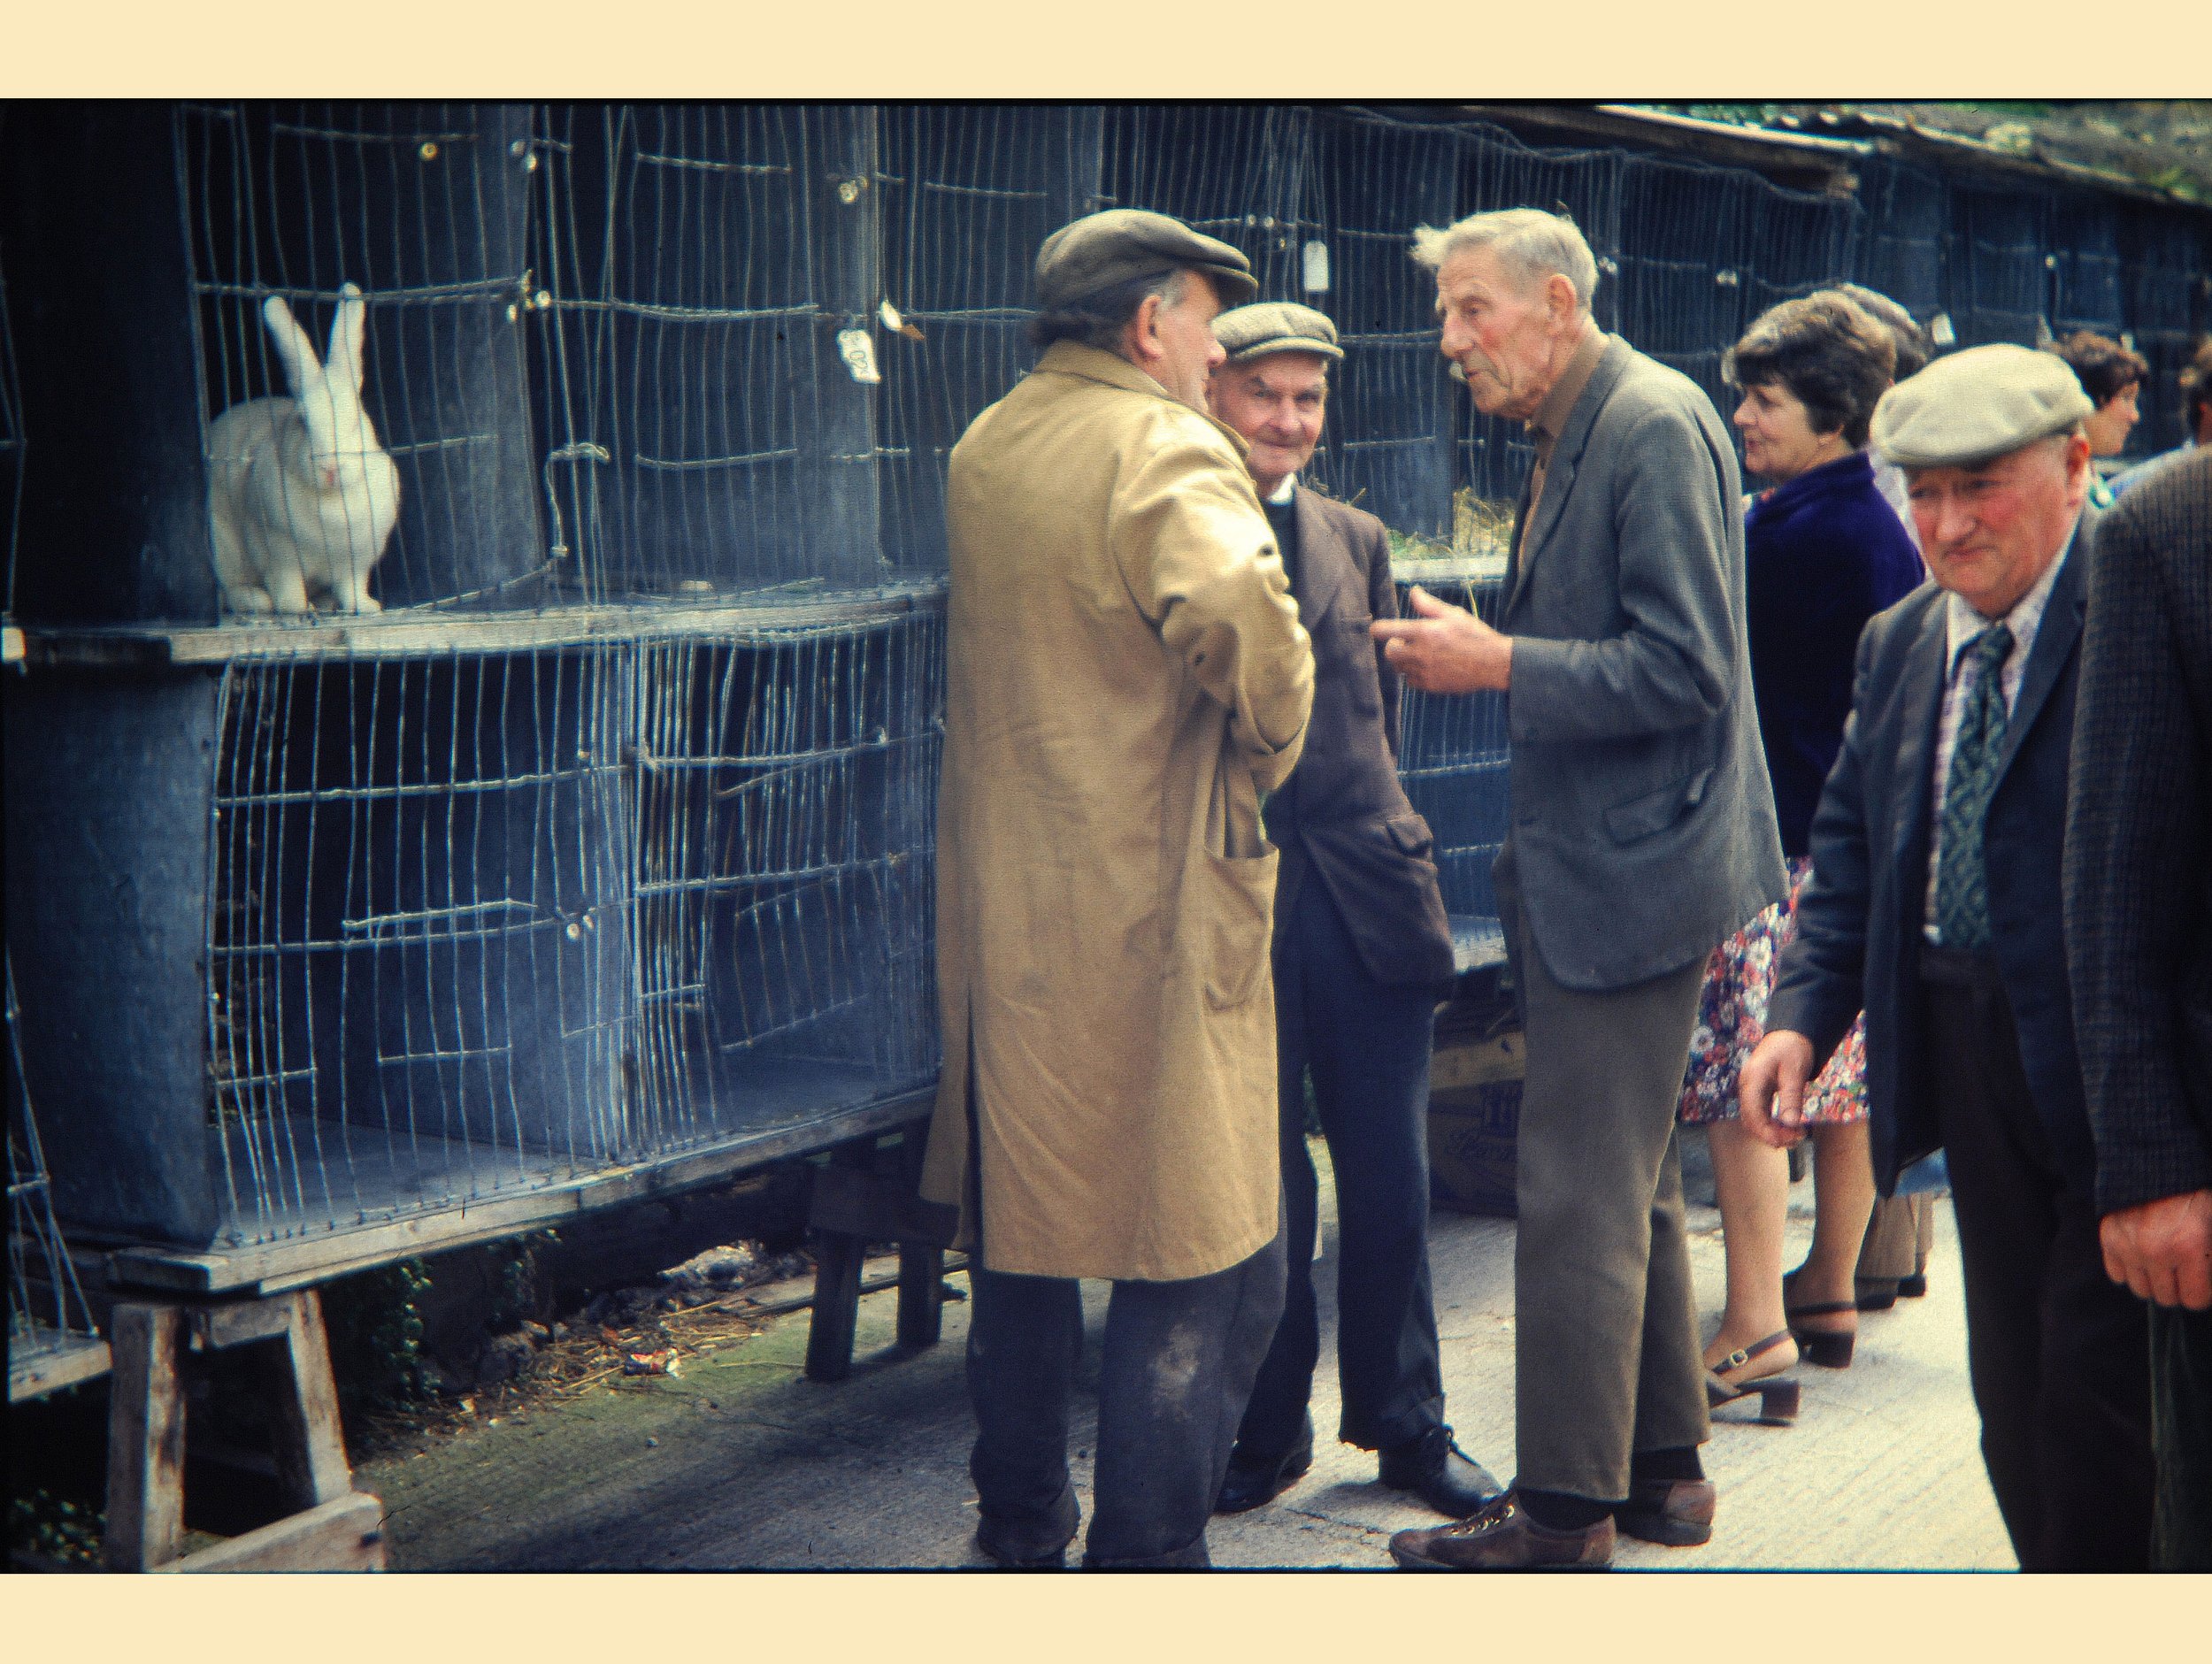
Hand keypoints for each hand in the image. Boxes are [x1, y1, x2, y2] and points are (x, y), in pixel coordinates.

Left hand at [1370, 586, 1511, 692]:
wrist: (1493, 664)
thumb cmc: (1474, 635)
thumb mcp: (1453, 614)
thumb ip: (1428, 605)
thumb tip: (1413, 592)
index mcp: (1424, 631)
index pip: (1386, 631)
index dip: (1377, 629)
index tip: (1376, 630)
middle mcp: (1420, 653)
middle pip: (1389, 653)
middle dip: (1393, 646)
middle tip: (1405, 643)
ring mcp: (1424, 671)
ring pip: (1398, 668)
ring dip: (1403, 661)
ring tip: (1420, 654)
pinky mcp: (1430, 686)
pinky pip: (1410, 682)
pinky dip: (1414, 675)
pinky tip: (1428, 668)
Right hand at [1738, 1030, 1815, 1147]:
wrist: (1791, 1034)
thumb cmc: (1793, 1048)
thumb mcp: (1795, 1072)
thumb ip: (1791, 1097)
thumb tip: (1790, 1124)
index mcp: (1752, 1079)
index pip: (1752, 1113)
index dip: (1766, 1131)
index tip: (1785, 1141)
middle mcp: (1748, 1086)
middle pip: (1751, 1120)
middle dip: (1771, 1134)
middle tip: (1797, 1139)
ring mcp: (1752, 1090)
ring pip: (1755, 1120)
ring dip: (1772, 1132)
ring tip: (1796, 1136)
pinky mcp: (1759, 1093)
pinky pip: (1761, 1114)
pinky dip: (1773, 1125)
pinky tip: (1789, 1128)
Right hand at [2099, 1189, 2211, 1309]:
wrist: (2157, 1161)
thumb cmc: (2193, 1194)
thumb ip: (2210, 1256)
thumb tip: (2206, 1281)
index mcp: (2189, 1247)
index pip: (2194, 1299)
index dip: (2201, 1292)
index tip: (2202, 1283)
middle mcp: (2156, 1251)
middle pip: (2166, 1297)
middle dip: (2178, 1288)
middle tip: (2182, 1271)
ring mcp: (2129, 1246)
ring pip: (2141, 1290)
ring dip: (2153, 1282)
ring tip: (2161, 1265)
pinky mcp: (2109, 1238)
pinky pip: (2116, 1275)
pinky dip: (2129, 1270)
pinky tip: (2140, 1258)